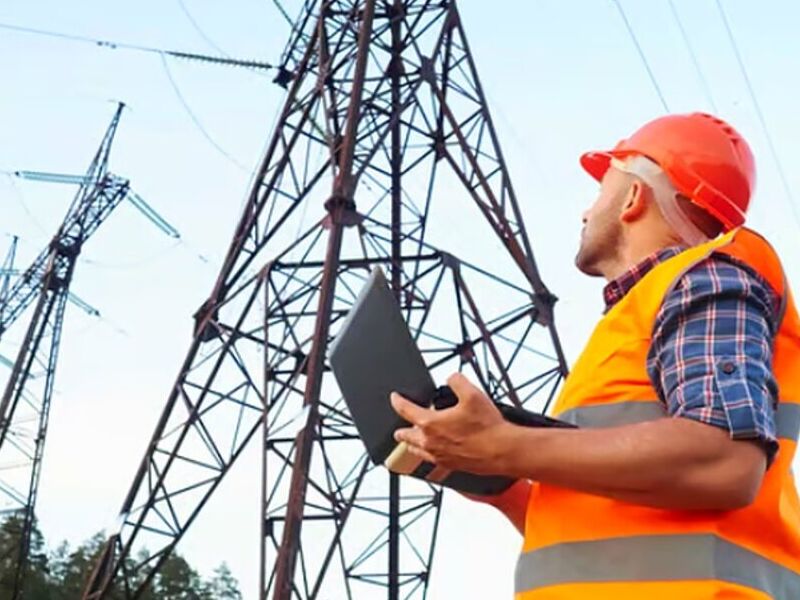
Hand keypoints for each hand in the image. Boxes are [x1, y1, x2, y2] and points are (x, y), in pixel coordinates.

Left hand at [390, 372, 511, 474]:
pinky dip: (428, 455)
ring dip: (412, 444)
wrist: (502, 451)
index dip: (398, 401)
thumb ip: (457, 381)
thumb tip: (452, 378)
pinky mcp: (451, 466)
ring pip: (417, 451)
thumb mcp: (472, 393)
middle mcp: (430, 442)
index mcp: (430, 424)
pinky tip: (435, 453)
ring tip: (411, 442)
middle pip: (406, 436)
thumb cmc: (487, 428)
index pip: (405, 410)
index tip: (395, 398)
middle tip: (399, 428)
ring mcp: (439, 457)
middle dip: (401, 430)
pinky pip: (432, 461)